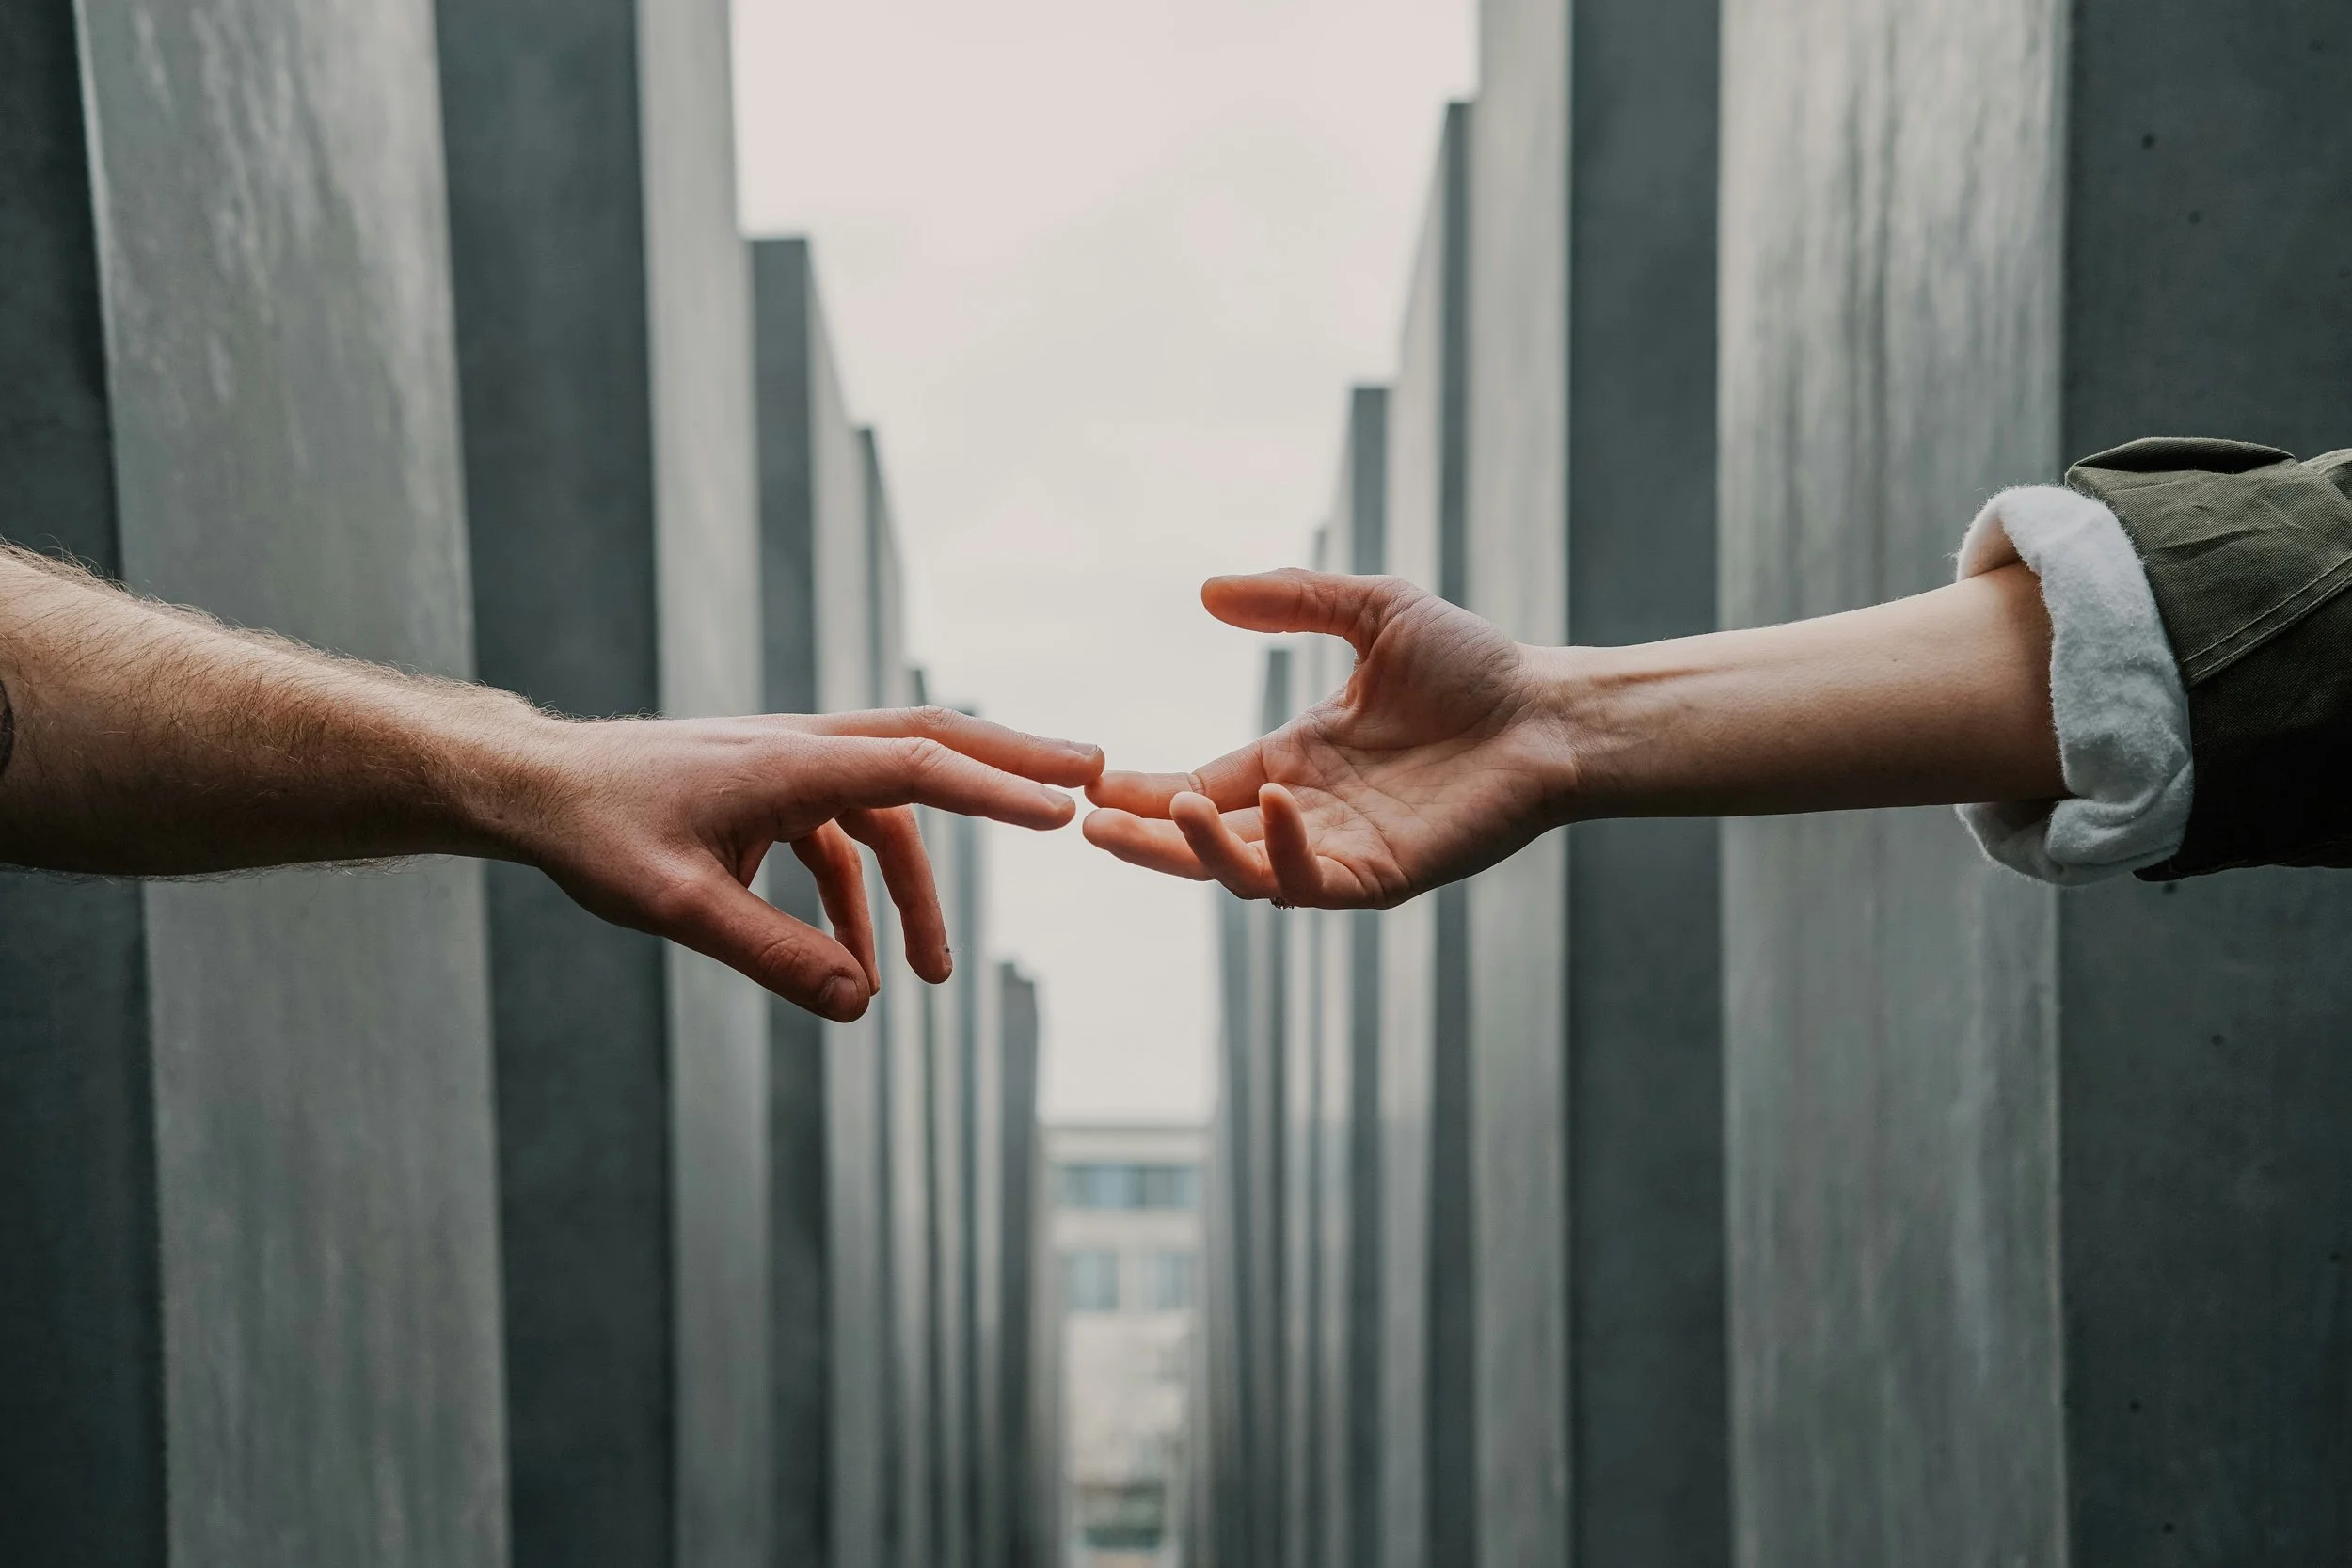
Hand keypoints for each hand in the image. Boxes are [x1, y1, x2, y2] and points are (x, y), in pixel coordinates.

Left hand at [504, 707, 1101, 1019]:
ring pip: (890, 807)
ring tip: (936, 977)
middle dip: (1012, 765)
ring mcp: (790, 766)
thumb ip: (775, 957)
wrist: (535, 790)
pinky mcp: (771, 793)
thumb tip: (862, 1005)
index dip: (997, 788)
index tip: (1065, 808)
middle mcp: (803, 749)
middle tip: (1092, 775)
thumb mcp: (680, 908)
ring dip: (919, 888)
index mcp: (791, 761)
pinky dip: (859, 898)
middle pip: (932, 745)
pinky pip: (841, 839)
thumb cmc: (598, 835)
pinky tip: (853, 966)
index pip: (917, 766)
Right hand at [1083, 571, 1563, 907]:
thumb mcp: (1373, 610)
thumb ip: (1293, 600)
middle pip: (1205, 842)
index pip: (1202, 787)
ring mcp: (1343, 850)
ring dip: (1199, 850)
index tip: (1093, 783)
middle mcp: (1308, 813)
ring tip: (1166, 811)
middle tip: (1091, 824)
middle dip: (1146, 839)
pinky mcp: (1383, 876)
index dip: (1145, 792)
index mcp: (1295, 761)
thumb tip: (1207, 590)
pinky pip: (1313, 882)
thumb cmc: (1475, 665)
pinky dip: (1284, 852)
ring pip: (1246, 873)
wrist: (1551, 710)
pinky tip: (1271, 805)